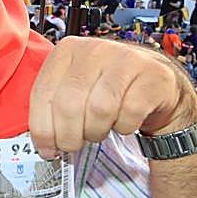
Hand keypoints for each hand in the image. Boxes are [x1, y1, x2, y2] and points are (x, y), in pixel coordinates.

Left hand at [29, 37, 196, 157]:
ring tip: (97, 131)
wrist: (154, 82)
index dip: (42, 128)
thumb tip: (43, 144)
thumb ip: (54, 106)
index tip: (47, 149)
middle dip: (68, 135)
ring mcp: (126, 59)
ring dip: (95, 132)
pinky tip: (122, 122)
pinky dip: (123, 127)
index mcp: (67, 49)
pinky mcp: (152, 76)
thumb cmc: (106, 88)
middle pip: (68, 104)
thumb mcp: (75, 88)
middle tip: (72, 145)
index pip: (43, 93)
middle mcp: (95, 49)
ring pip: (99, 109)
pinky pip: (129, 113)